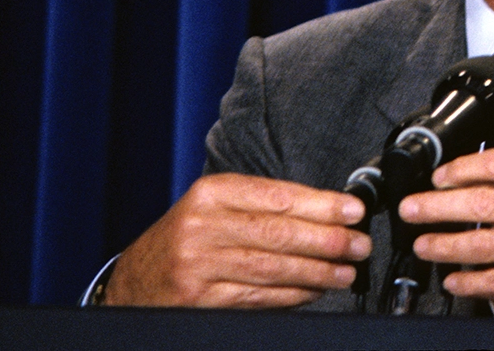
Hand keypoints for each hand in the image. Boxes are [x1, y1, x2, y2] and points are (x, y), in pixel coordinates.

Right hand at [103, 173, 370, 306]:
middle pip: (279, 232)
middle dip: (327, 239)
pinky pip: (258, 297)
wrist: (134, 281)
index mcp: (212, 193)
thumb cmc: (187, 239)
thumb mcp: (214, 208)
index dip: (321, 204)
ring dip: (317, 271)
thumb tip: (325, 212)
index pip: (278, 196)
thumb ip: (261, 206)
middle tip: (359, 244)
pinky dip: (292, 295)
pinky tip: (314, 291)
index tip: (353, 209)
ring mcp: (199, 264)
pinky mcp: (200, 300)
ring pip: (272, 267)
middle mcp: (203, 225)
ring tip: (347, 271)